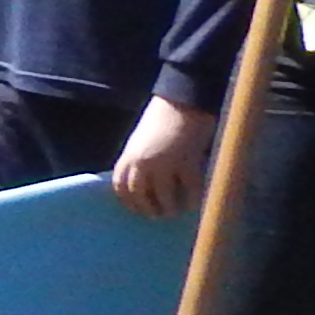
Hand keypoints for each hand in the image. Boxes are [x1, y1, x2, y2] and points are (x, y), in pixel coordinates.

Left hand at [113, 95, 210, 219]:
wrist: (183, 99)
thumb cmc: (162, 116)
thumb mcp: (141, 140)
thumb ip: (139, 158)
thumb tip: (145, 180)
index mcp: (128, 155)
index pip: (121, 186)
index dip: (127, 201)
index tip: (136, 208)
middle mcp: (142, 163)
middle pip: (139, 195)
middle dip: (147, 208)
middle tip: (157, 215)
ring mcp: (164, 165)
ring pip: (163, 196)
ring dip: (168, 208)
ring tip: (174, 212)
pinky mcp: (186, 163)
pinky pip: (189, 189)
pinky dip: (191, 199)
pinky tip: (193, 204)